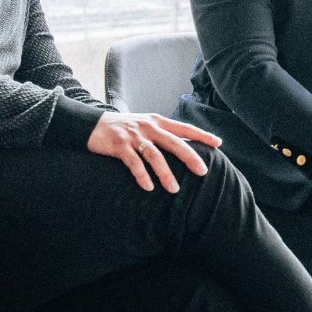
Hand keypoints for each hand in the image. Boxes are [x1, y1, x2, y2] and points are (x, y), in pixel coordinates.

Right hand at [86, 112, 221, 191]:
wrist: (93, 124)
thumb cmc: (124, 128)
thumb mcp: (145, 126)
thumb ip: (163, 134)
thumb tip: (185, 149)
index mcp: (158, 122)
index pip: (184, 128)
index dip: (201, 135)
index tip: (218, 143)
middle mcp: (149, 127)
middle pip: (174, 142)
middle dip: (189, 157)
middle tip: (203, 172)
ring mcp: (134, 136)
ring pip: (154, 155)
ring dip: (165, 173)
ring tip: (174, 189)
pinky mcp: (119, 146)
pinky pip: (133, 162)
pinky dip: (141, 175)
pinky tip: (148, 187)